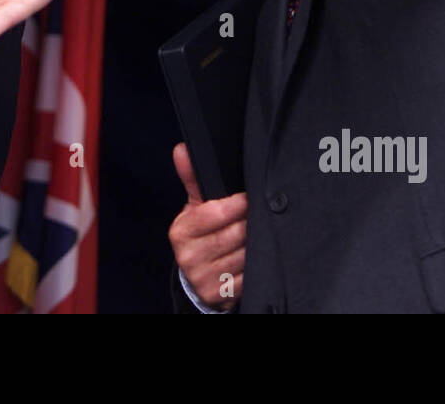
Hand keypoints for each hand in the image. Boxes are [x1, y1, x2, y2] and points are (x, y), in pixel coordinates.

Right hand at [168, 142, 247, 310]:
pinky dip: (258, 265)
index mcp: (181, 232)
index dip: (236, 204)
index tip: (248, 197)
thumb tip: (183, 149)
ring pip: (245, 256)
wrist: (196, 278)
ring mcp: (204, 278)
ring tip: (263, 233)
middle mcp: (189, 257)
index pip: (213, 213)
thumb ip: (193, 179)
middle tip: (261, 214)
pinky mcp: (220, 295)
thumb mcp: (195, 208)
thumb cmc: (201, 235)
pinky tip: (261, 255)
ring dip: (258, 244)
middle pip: (234, 234)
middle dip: (251, 223)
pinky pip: (248, 277)